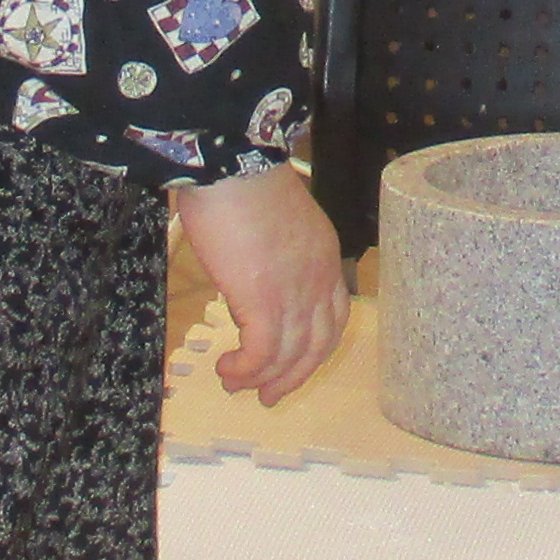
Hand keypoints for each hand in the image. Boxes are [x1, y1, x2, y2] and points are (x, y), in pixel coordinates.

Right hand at [181, 160, 350, 401]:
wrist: (231, 163)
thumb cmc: (240, 180)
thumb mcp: (272, 221)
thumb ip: (271, 253)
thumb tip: (246, 278)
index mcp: (324, 256)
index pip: (333, 317)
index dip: (314, 348)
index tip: (293, 364)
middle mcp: (318, 278)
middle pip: (318, 345)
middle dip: (293, 377)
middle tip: (268, 397)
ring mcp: (296, 293)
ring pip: (290, 356)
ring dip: (261, 378)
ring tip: (235, 386)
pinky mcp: (266, 302)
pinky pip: (262, 354)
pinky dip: (245, 370)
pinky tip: (226, 370)